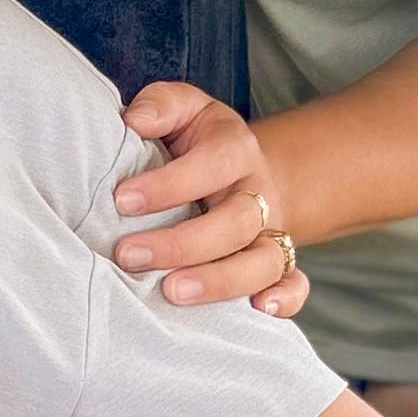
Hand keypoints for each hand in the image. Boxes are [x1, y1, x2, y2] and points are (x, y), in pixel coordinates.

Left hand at [111, 80, 307, 316]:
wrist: (242, 174)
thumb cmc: (197, 144)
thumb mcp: (184, 110)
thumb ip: (161, 105)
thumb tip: (136, 121)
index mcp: (235, 150)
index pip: (212, 164)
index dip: (169, 184)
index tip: (121, 200)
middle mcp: (258, 193)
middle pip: (235, 221)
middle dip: (180, 243)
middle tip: (128, 255)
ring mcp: (272, 232)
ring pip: (262, 261)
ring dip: (220, 281)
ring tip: (171, 292)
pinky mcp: (279, 264)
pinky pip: (295, 284)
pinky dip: (286, 298)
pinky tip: (260, 311)